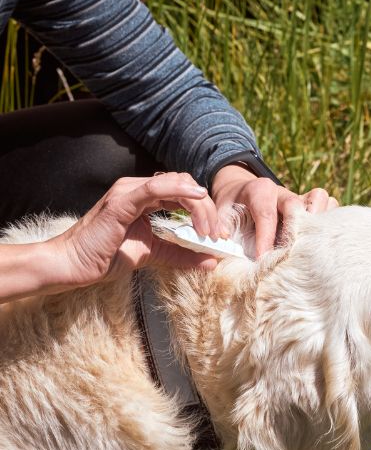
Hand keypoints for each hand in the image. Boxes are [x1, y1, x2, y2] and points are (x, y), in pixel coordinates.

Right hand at [52, 172, 219, 288]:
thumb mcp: (155, 254)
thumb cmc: (107, 256)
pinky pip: (154, 188)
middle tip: (216, 235)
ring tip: (207, 230)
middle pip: (184, 185)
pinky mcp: (121, 201)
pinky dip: (179, 190)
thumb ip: (182, 255)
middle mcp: (137, 189)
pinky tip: (196, 197)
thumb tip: (212, 261)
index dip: (205, 209)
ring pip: (175, 184)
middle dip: (206, 208)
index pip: (183, 192)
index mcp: (144, 198)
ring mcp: (128, 191)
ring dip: (198, 205)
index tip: (218, 234)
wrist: (73, 265)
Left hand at [211, 164, 338, 256]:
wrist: (240, 194)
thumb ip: (218, 228)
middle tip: (291, 253)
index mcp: (259, 190)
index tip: (262, 259)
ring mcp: (300, 198)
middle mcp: (282, 192)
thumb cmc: (231, 209)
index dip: (265, 238)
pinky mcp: (311, 206)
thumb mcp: (219, 214)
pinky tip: (321, 242)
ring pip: (320, 198)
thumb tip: (219, 247)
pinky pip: (330, 206)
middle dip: (296, 230)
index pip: (266, 214)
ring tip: (312, 244)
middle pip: (297, 203)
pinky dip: (329, 222)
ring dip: (319, 221)